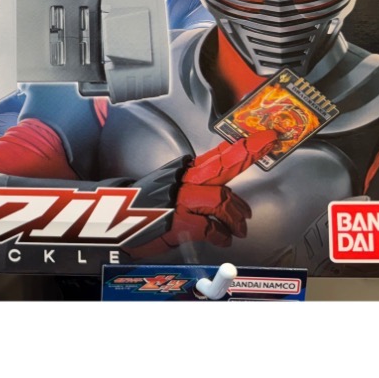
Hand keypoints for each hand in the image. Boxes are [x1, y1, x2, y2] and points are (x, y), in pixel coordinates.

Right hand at [132, 130, 277, 254]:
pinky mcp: (177, 222)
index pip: (216, 157)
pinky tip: (223, 239)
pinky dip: (221, 236)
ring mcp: (179, 200)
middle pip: (221, 166)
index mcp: (182, 173)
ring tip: (239, 228)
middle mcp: (181, 182)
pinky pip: (210, 228)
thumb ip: (194, 187)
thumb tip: (222, 193)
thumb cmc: (145, 210)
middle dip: (246, 154)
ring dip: (235, 216)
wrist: (113, 222)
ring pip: (220, 199)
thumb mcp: (169, 191)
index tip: (263, 137)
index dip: (241, 147)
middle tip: (266, 144)